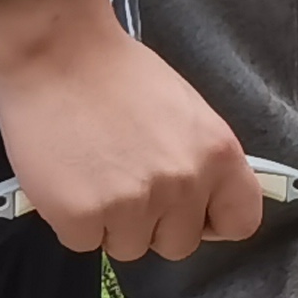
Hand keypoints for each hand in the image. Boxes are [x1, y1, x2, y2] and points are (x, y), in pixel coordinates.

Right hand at [0, 0, 261, 261]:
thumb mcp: (188, 114)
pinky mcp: (83, 215)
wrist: (57, 49)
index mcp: (219, 154)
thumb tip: (201, 204)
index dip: (212, 220)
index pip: (240, 221)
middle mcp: (184, 184)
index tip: (191, 211)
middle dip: (153, 223)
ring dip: (110, 223)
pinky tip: (66, 178)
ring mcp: (134, 204)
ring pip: (129, 248)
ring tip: (93, 174)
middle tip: (126, 181)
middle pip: (178, 244)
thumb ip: (202, 161)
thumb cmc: (119, 74)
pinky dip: (72, 219)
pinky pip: (83, 242)